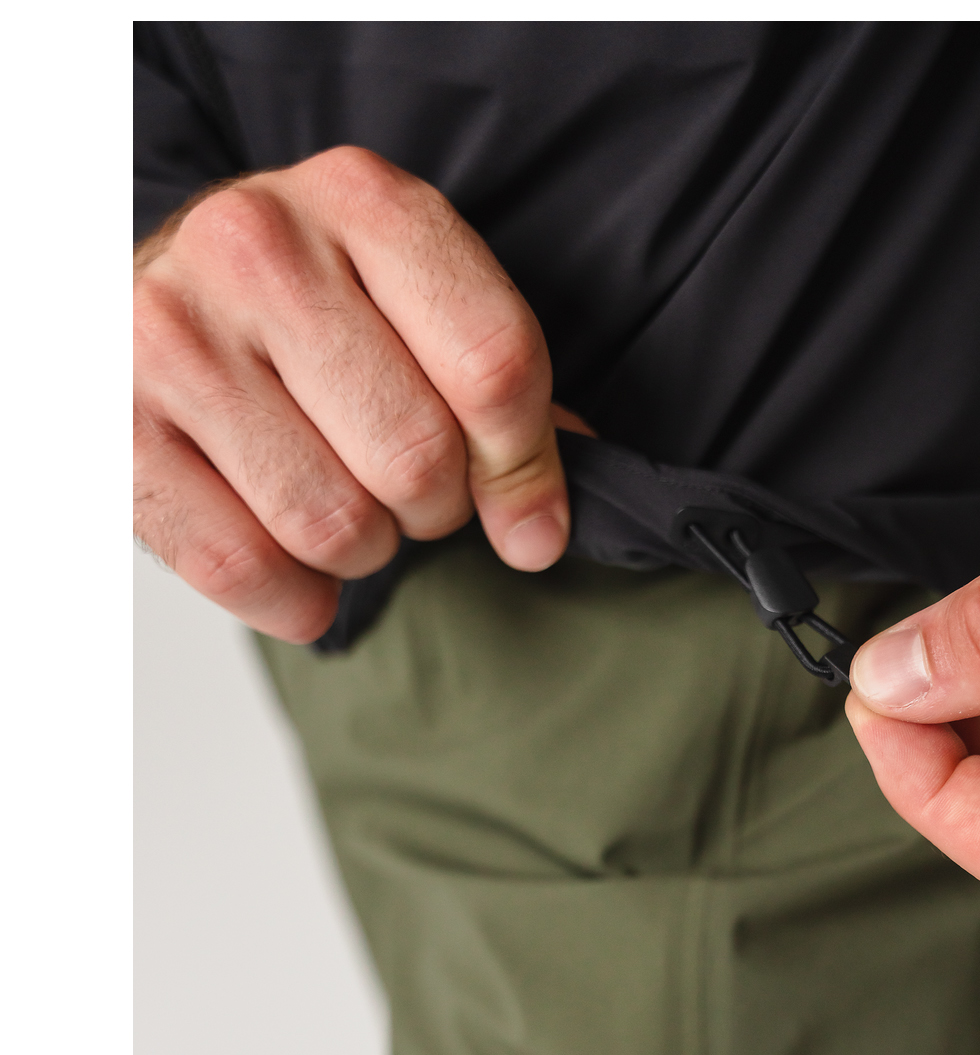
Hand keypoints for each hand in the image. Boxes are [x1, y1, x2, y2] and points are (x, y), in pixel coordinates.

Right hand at [134, 146, 577, 642]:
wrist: (163, 303)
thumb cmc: (316, 316)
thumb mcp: (420, 311)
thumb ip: (502, 403)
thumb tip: (540, 529)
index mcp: (364, 202)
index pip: (495, 365)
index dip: (525, 465)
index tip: (527, 515)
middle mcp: (257, 247)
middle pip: (419, 456)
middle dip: (436, 510)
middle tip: (408, 493)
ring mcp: (171, 332)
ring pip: (335, 524)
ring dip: (364, 553)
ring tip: (344, 511)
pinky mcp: (111, 423)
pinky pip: (240, 567)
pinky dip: (293, 599)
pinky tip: (298, 572)